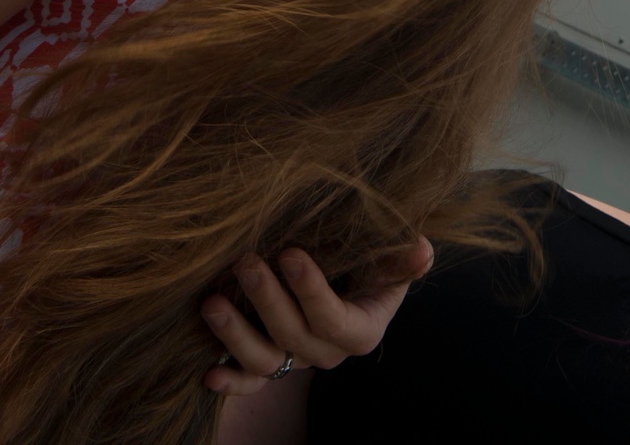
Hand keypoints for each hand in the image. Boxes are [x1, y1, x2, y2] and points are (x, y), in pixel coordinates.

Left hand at [200, 238, 432, 395]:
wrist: (348, 279)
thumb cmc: (369, 263)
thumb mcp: (388, 259)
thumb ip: (401, 258)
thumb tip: (421, 248)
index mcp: (360, 330)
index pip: (333, 318)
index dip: (311, 291)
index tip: (289, 253)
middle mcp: (327, 351)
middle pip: (294, 335)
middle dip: (268, 300)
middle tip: (246, 261)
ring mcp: (296, 359)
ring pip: (267, 360)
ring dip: (236, 336)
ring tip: (211, 304)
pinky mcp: (272, 361)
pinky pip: (251, 381)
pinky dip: (231, 382)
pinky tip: (208, 374)